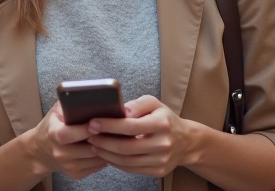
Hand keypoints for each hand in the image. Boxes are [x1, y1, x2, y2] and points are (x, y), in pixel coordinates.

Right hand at [24, 102, 106, 179]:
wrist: (41, 150)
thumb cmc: (53, 124)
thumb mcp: (57, 110)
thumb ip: (70, 102)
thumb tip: (92, 95)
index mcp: (54, 134)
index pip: (70, 134)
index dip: (85, 129)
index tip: (98, 122)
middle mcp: (60, 153)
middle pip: (88, 148)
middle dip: (103, 138)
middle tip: (115, 129)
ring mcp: (68, 166)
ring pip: (96, 158)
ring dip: (107, 148)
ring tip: (114, 136)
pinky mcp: (76, 174)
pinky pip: (97, 166)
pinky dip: (105, 156)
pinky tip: (107, 146)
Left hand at [86, 95, 201, 177]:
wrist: (186, 142)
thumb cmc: (165, 119)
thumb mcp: (154, 104)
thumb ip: (136, 105)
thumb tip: (120, 110)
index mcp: (161, 123)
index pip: (130, 126)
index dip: (109, 125)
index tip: (92, 123)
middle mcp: (163, 143)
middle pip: (126, 147)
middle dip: (103, 142)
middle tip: (88, 136)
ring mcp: (161, 160)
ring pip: (126, 161)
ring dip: (106, 154)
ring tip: (94, 145)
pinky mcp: (158, 171)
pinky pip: (131, 169)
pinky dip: (116, 163)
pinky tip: (106, 155)